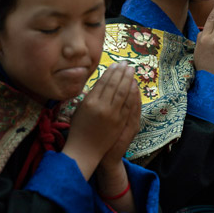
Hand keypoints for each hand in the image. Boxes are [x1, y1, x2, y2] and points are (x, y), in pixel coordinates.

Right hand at [63, 63, 135, 179]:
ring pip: (122, 92)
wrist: (85, 150)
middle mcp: (101, 106)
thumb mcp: (80, 109)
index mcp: (89, 101)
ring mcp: (112, 114)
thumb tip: (101, 82)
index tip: (115, 64)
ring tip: (131, 70)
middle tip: (126, 63)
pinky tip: (134, 85)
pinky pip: (128, 104)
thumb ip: (90, 96)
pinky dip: (132, 93)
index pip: (102, 82)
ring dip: (128, 79)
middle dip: (121, 72)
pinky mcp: (120, 122)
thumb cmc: (79, 129)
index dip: (110, 72)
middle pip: (113, 84)